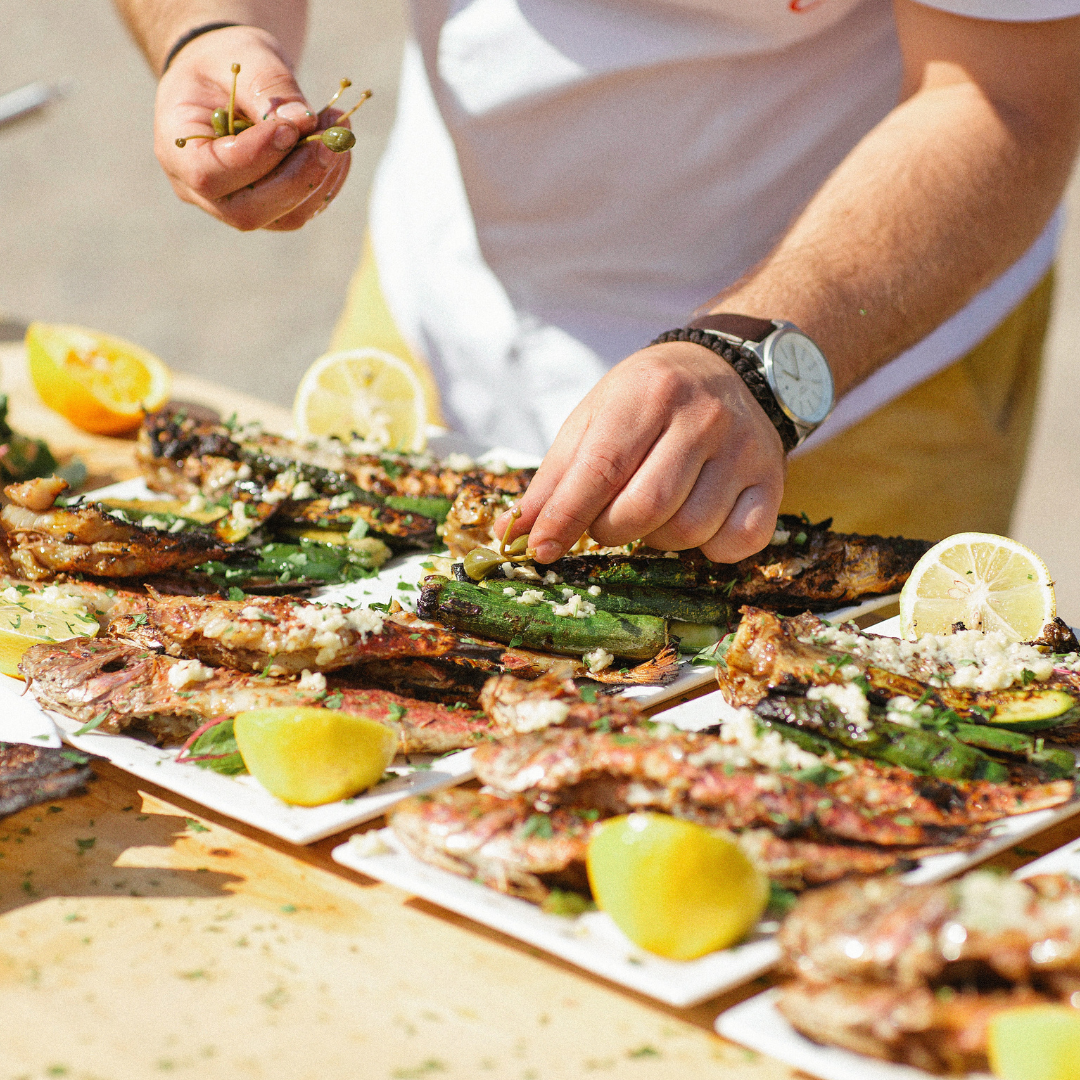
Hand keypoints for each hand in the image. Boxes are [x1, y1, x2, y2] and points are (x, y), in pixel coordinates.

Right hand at [153, 25, 349, 230]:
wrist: (227, 78)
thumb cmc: (224, 62)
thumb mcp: (240, 56)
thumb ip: (267, 86)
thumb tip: (303, 121)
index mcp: (176, 151)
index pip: (209, 175)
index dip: (254, 157)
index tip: (291, 126)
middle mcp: (200, 191)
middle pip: (249, 211)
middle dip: (297, 177)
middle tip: (331, 138)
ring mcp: (236, 206)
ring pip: (285, 217)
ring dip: (321, 177)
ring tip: (338, 129)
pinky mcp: (271, 209)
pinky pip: (305, 209)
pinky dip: (329, 180)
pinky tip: (336, 144)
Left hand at [495, 341, 784, 563]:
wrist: (731, 369)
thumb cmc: (648, 400)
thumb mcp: (595, 417)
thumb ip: (555, 476)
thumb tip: (514, 532)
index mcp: (648, 394)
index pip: (601, 469)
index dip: (566, 517)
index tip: (540, 549)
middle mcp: (703, 417)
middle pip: (645, 509)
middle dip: (611, 530)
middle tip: (606, 522)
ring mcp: (744, 449)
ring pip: (689, 531)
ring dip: (657, 539)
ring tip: (653, 511)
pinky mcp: (773, 480)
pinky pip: (737, 542)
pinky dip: (709, 548)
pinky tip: (697, 520)